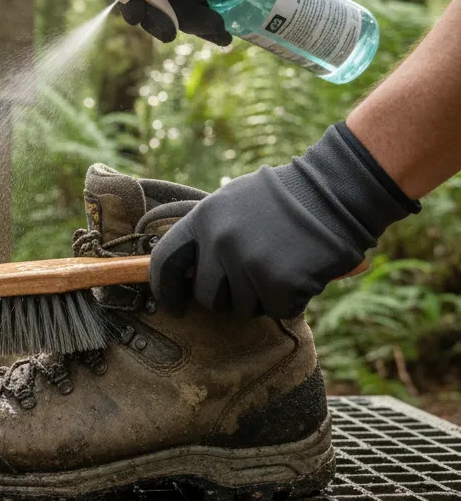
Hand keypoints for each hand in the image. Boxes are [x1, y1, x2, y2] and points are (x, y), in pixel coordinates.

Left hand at [149, 124, 419, 319]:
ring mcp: (250, 263)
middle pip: (206, 296)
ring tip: (280, 265)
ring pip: (242, 308)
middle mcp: (221, 242)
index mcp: (203, 218)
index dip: (165, 289)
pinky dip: (290, 299)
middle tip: (250, 280)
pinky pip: (276, 310)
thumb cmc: (282, 198)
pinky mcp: (280, 284)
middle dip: (225, 298)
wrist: (335, 191)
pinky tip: (300, 272)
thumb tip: (183, 271)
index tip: (173, 305)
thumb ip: (206, 234)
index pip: (165, 262)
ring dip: (260, 297)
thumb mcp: (231, 202)